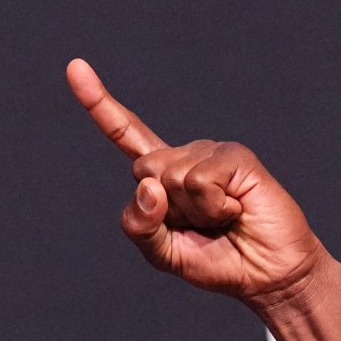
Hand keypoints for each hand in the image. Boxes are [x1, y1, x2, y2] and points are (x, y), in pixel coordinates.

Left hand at [66, 58, 325, 304]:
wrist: (266, 273)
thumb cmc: (216, 260)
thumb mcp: (162, 252)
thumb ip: (140, 225)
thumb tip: (149, 186)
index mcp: (163, 175)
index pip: (125, 134)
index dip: (100, 104)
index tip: (74, 67)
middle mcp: (185, 155)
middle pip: (143, 169)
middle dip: (165, 208)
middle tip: (201, 223)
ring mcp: (211, 152)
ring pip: (170, 176)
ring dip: (195, 211)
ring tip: (223, 217)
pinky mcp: (235, 156)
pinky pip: (199, 180)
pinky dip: (213, 206)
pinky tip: (236, 208)